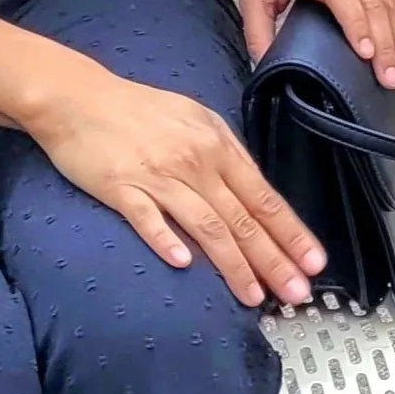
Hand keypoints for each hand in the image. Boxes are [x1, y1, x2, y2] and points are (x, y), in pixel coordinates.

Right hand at [26, 59, 325, 307]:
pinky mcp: (122, 186)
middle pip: (243, 217)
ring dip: (234, 264)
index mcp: (216, 143)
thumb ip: (222, 156)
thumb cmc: (138, 110)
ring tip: (255, 296)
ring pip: (207, 225)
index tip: (315, 262)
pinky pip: (148, 217)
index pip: (263, 196)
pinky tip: (184, 264)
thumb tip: (250, 194)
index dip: (290, 232)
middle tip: (298, 292)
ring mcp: (159, 174)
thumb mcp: (194, 120)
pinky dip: (168, 240)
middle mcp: (195, 160)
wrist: (79, 98)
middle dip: (275, 258)